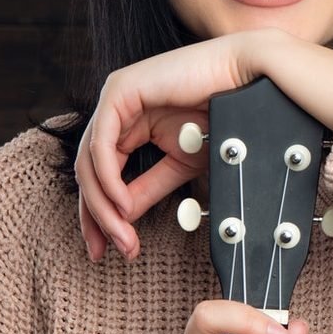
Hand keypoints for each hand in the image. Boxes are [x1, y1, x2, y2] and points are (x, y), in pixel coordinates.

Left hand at [75, 35, 253, 259]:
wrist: (245, 83)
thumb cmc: (220, 115)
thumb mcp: (180, 164)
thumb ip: (148, 188)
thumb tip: (121, 218)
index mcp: (128, 124)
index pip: (100, 174)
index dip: (100, 214)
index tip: (111, 249)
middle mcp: (116, 110)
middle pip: (88, 171)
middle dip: (95, 216)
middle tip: (108, 250)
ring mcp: (115, 97)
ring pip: (89, 162)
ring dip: (103, 205)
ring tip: (122, 234)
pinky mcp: (120, 90)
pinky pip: (102, 144)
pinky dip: (109, 179)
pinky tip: (123, 204)